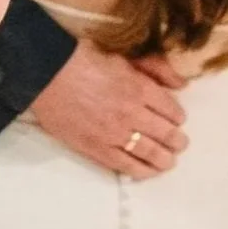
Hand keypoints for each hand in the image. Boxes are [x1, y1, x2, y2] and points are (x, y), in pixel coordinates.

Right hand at [26, 40, 188, 177]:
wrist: (44, 74)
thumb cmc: (81, 59)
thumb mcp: (121, 57)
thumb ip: (154, 68)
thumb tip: (182, 84)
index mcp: (139, 88)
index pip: (172, 110)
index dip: (178, 116)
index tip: (176, 119)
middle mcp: (132, 114)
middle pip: (167, 134)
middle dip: (177, 140)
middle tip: (179, 142)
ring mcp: (114, 134)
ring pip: (151, 153)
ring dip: (165, 158)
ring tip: (168, 160)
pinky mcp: (97, 148)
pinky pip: (126, 166)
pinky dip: (143, 171)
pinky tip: (149, 171)